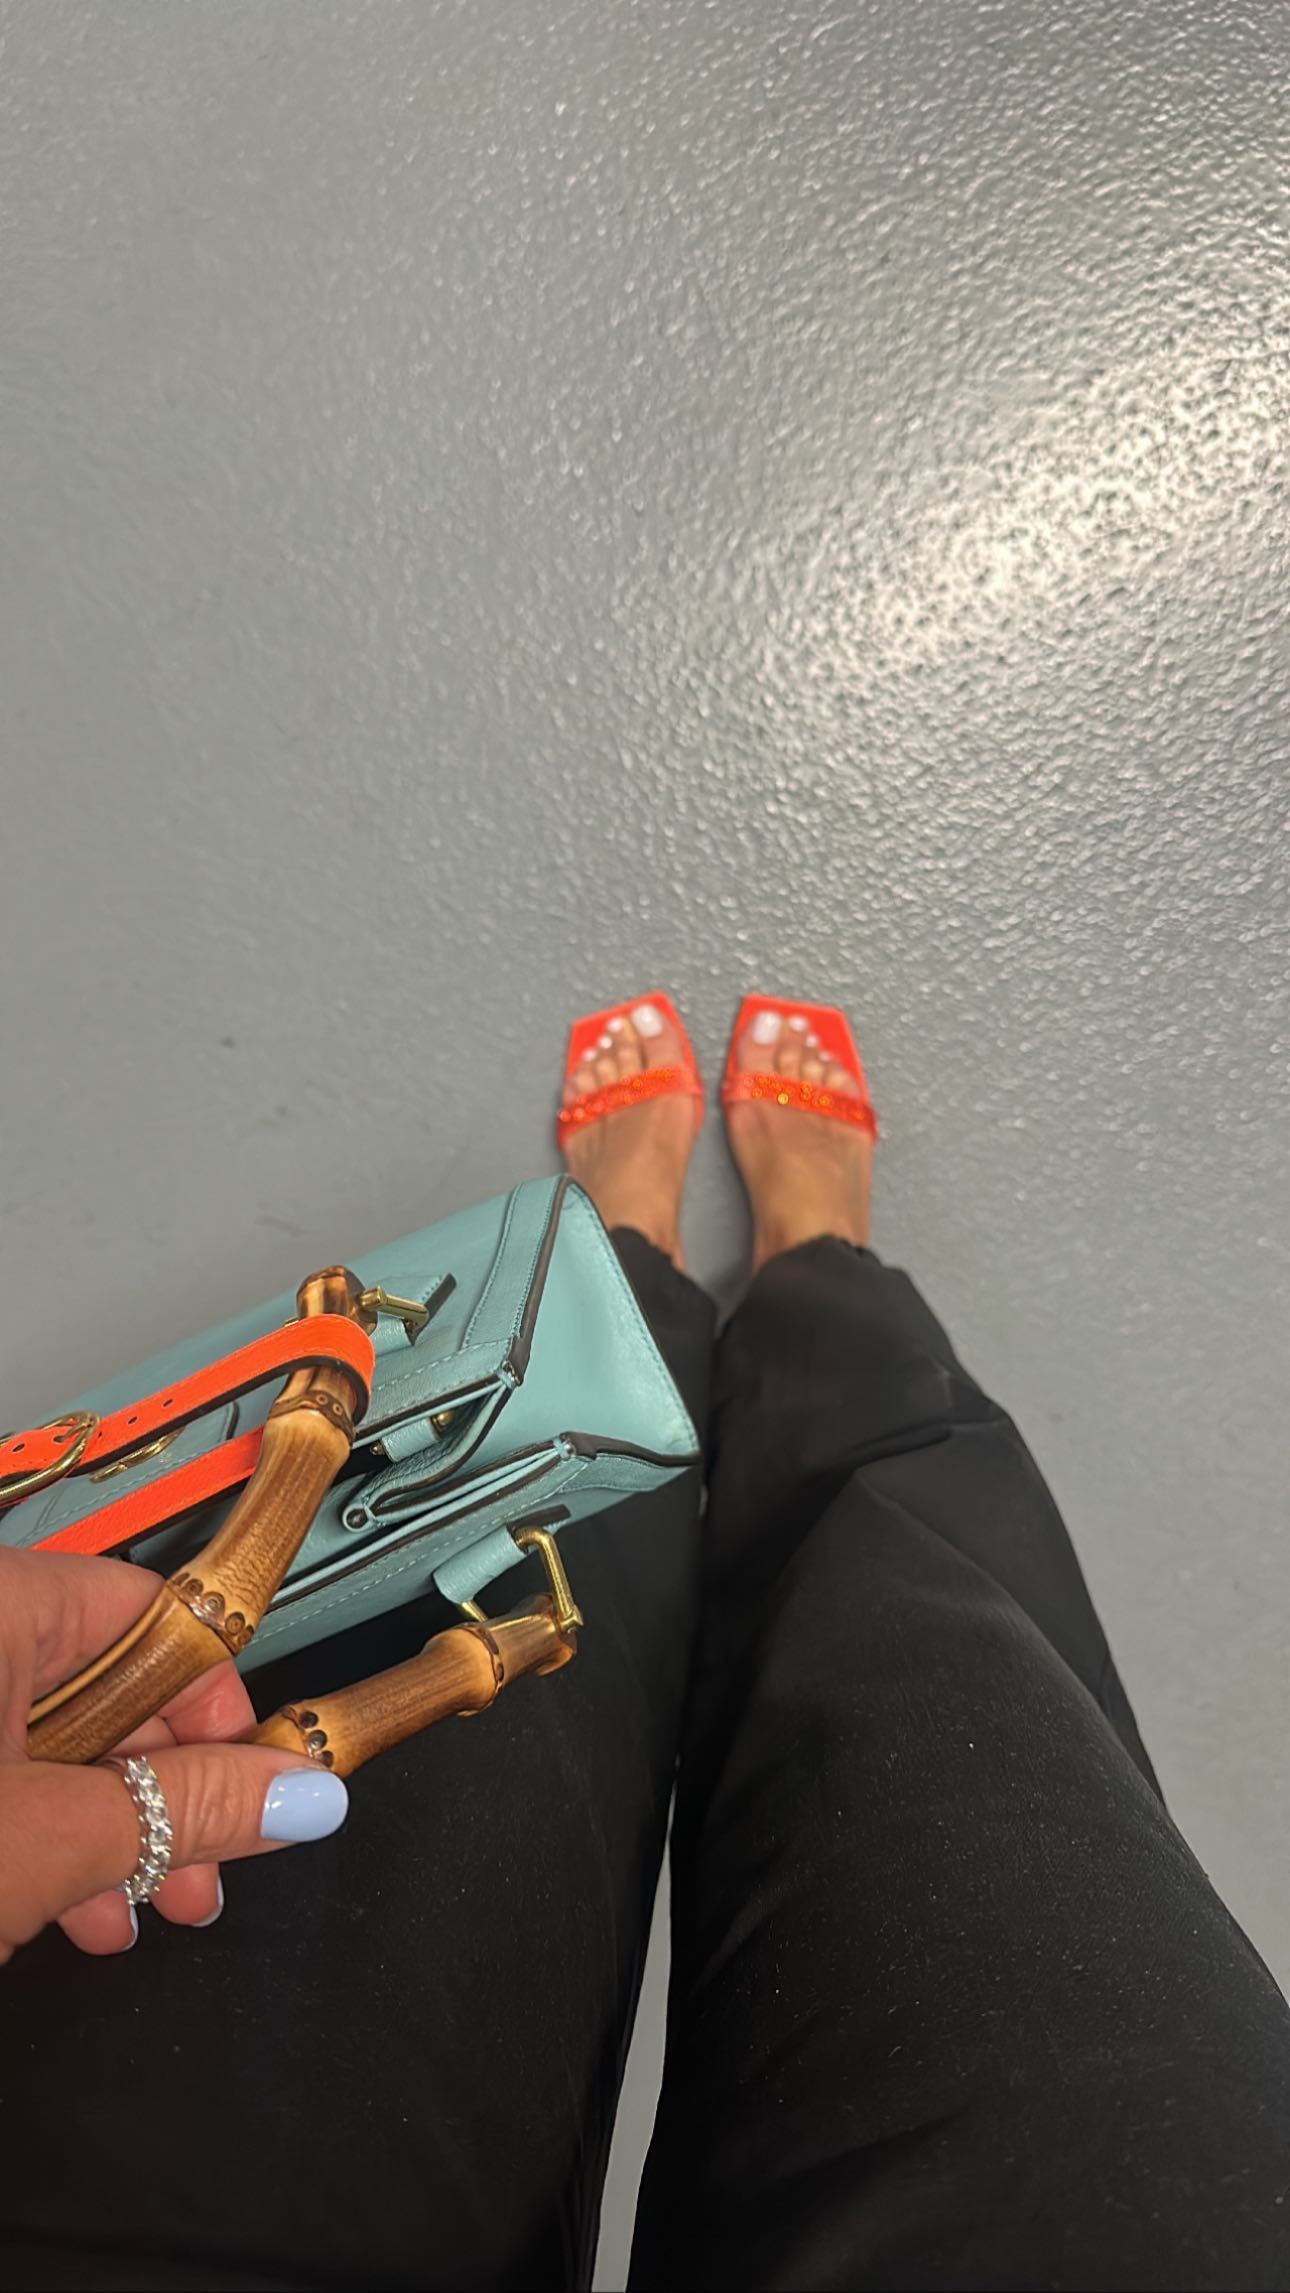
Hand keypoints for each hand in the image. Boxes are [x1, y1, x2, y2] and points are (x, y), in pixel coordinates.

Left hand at [0, 1546, 347, 1960]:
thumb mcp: (50, 1836)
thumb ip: (186, 1807)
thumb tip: (301, 1792)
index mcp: (3, 1602)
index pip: (164, 1621)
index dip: (222, 1708)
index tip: (255, 1782)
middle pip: (118, 1689)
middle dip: (169, 1795)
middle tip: (206, 1867)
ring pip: (62, 1743)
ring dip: (114, 1830)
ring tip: (139, 1908)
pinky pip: (8, 1770)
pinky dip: (44, 1834)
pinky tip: (70, 1906)